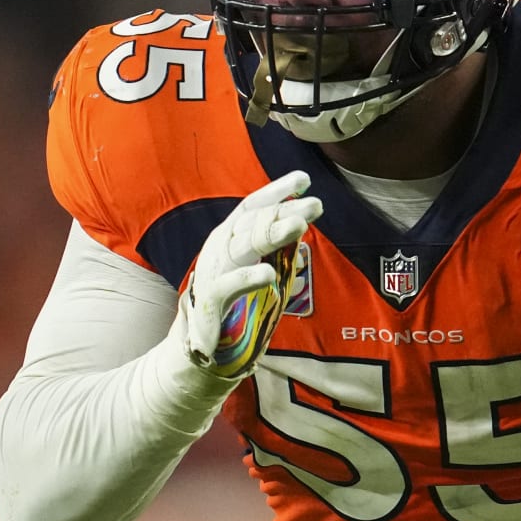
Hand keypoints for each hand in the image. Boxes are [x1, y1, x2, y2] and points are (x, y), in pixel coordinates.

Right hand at [181, 170, 321, 379]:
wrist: (203, 341)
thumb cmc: (235, 300)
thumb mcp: (258, 270)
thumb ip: (277, 255)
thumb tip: (304, 240)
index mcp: (231, 236)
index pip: (253, 206)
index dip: (277, 190)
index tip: (304, 180)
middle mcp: (220, 247)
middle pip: (255, 221)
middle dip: (286, 210)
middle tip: (316, 205)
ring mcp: (214, 270)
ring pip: (245, 245)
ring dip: (273, 233)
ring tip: (299, 225)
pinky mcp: (211, 298)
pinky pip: (231, 284)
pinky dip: (250, 277)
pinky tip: (270, 274)